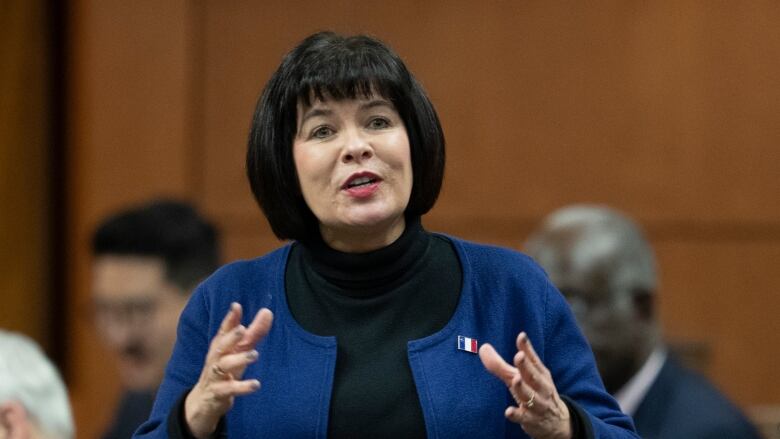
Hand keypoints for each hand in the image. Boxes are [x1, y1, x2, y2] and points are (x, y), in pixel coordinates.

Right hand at [184, 302, 272, 437]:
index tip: (236, 306)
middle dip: (231, 337)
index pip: (224, 330)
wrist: (204, 401)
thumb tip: (267, 311)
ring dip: (239, 359)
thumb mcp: (239, 351)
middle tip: (242, 329)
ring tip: (255, 354)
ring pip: (224, 365)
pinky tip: (256, 384)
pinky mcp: (218, 392)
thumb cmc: (225, 369)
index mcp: (221, 346)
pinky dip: (242, 387)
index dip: (230, 319)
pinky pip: (230, 389)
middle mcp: (216, 358)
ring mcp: (215, 375)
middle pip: (221, 345)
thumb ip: (254, 333)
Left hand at [479, 332, 570, 438]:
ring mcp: (537, 404)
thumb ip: (501, 364)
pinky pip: (524, 417)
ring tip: (516, 379)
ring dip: (523, 388)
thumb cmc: (536, 392)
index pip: (534, 360)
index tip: (521, 336)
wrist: (557, 423)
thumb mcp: (522, 377)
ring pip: (530, 396)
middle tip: (519, 356)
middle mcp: (540, 387)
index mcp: (539, 374)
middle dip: (526, 366)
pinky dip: (517, 414)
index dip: (527, 348)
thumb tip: (483, 348)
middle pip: (533, 376)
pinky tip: (509, 411)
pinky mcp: (531, 420)